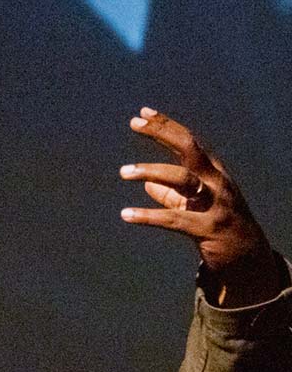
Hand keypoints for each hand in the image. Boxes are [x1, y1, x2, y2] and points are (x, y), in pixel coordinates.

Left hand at [119, 107, 281, 305]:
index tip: (141, 114)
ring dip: (151, 172)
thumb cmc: (217, 226)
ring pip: (183, 179)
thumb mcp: (194, 206)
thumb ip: (172, 195)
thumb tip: (149, 184)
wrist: (247, 257)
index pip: (188, 141)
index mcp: (212, 172)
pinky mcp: (208, 228)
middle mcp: (216, 181)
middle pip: (189, 149)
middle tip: (134, 124)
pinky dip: (148, 216)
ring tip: (123, 171)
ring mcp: (215, 203)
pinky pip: (174, 219)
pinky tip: (126, 215)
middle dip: (162, 133)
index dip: (166, 126)